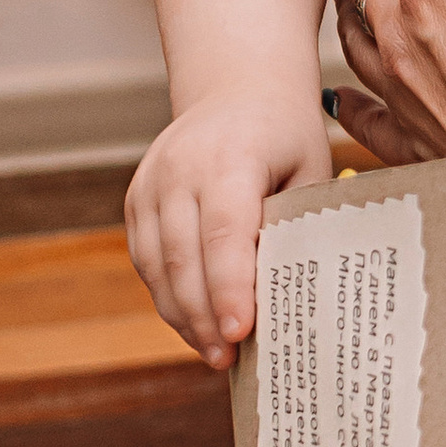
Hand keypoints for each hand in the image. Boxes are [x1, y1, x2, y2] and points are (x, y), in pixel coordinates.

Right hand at [126, 87, 333, 366]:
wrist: (237, 86)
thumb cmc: (285, 134)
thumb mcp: (309, 169)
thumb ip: (295, 225)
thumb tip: (292, 298)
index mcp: (232, 156)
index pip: (225, 232)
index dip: (230, 287)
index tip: (241, 333)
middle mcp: (180, 168)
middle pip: (184, 257)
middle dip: (205, 316)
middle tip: (229, 360)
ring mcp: (151, 183)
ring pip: (158, 266)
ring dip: (184, 315)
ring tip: (215, 354)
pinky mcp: (136, 198)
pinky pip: (147, 259)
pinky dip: (169, 296)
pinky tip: (195, 324)